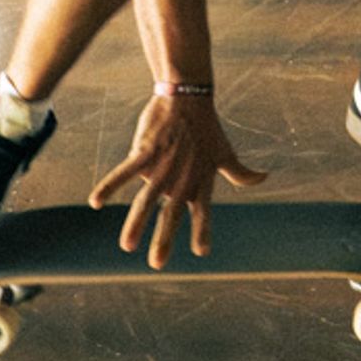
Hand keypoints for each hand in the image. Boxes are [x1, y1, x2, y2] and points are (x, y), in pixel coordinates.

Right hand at [89, 92, 267, 268]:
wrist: (188, 97)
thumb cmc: (207, 127)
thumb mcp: (225, 152)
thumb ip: (241, 173)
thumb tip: (264, 177)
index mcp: (201, 181)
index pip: (203, 211)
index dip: (202, 231)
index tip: (201, 251)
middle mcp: (182, 177)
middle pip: (171, 214)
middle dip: (164, 239)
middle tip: (157, 264)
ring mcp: (162, 165)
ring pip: (146, 200)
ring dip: (135, 223)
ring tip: (127, 246)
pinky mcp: (145, 151)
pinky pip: (124, 172)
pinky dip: (110, 186)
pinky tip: (96, 201)